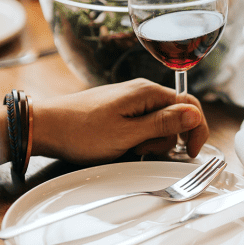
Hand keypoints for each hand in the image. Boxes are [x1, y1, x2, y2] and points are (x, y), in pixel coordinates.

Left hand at [32, 79, 210, 163]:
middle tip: (142, 150)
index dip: (196, 130)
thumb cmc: (80, 132)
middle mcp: (142, 92)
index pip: (190, 105)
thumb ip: (163, 124)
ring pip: (159, 124)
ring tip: (127, 148)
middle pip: (175, 117)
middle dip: (166, 139)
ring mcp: (131, 101)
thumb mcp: (127, 134)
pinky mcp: (121, 110)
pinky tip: (123, 146)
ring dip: (150, 142)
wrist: (46, 127)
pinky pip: (143, 125)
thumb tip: (194, 115)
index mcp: (147, 92)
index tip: (192, 152)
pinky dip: (139, 139)